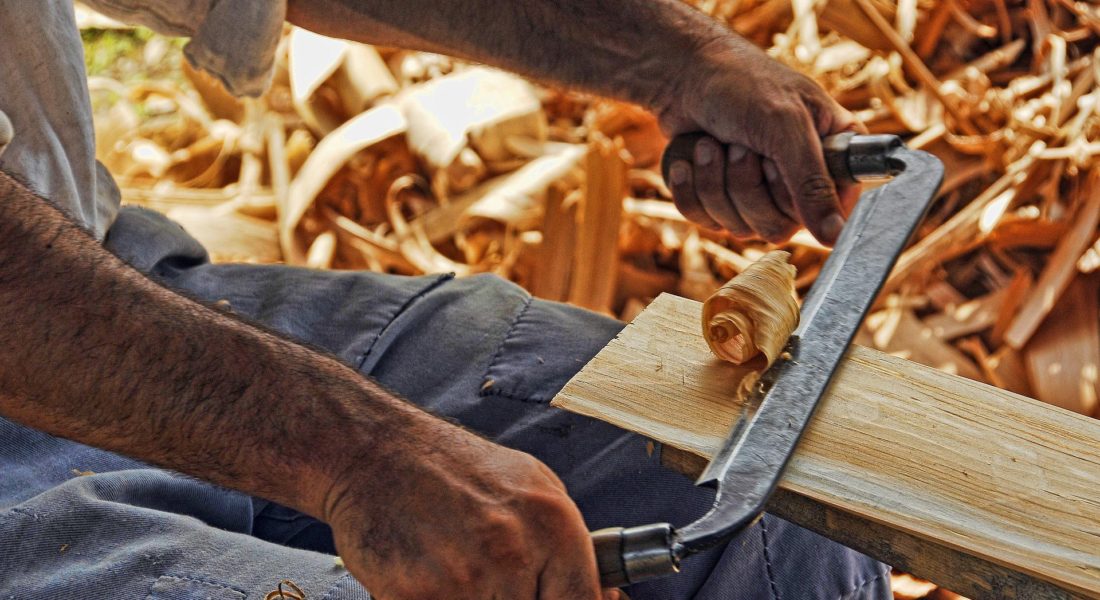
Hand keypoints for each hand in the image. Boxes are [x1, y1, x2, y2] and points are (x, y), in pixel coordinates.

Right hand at [322, 417, 617, 598]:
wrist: (375, 451)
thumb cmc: (452, 467)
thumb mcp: (530, 485)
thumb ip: (567, 545)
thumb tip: (603, 596)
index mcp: (554, 523)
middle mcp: (516, 551)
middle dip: (512, 598)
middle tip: (489, 576)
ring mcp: (466, 578)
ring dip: (471, 599)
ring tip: (456, 567)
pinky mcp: (417, 596)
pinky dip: (437, 598)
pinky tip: (429, 574)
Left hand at [657, 35, 860, 245]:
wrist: (684, 76)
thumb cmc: (743, 85)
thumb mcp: (786, 127)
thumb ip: (812, 183)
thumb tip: (836, 237)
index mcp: (834, 157)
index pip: (831, 214)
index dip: (797, 197)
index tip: (777, 163)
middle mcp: (801, 182)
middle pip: (778, 227)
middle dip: (747, 183)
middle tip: (740, 144)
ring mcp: (761, 197)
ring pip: (740, 228)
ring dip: (715, 182)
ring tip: (712, 144)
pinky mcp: (723, 203)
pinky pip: (706, 222)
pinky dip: (691, 188)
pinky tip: (691, 158)